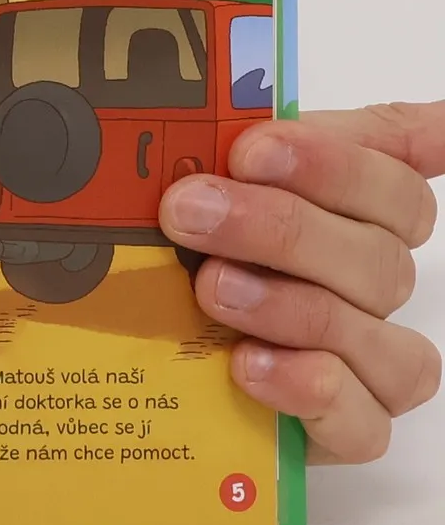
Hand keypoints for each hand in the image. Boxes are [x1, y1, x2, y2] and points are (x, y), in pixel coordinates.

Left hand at [161, 105, 444, 463]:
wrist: (134, 357)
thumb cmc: (178, 254)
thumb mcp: (188, 184)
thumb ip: (225, 135)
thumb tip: (250, 98)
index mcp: (349, 209)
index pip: (390, 174)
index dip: (332, 160)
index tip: (253, 146)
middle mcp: (368, 279)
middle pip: (375, 252)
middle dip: (280, 227)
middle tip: (190, 212)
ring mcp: (363, 356)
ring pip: (375, 333)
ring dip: (291, 307)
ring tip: (212, 290)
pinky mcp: (341, 427)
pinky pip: (364, 421)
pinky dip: (311, 390)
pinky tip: (250, 366)